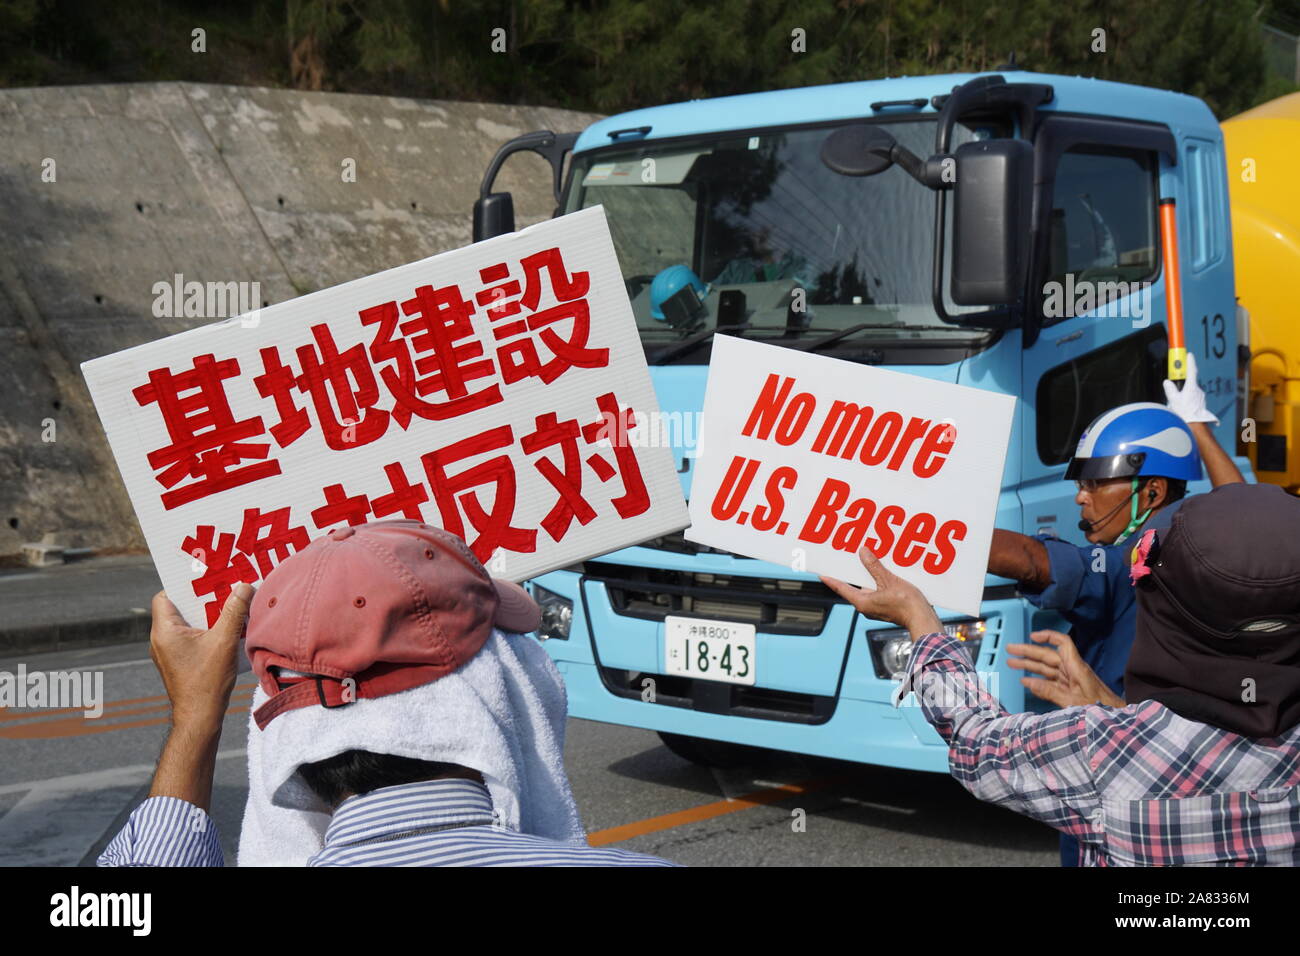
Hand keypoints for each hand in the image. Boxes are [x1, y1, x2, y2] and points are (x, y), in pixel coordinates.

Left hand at [149, 584, 253, 726]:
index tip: (205, 578)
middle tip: (223, 588)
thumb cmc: (207, 682)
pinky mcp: (177, 661)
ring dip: (206, 615)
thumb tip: (244, 586)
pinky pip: (189, 636)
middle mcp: (160, 639)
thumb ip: (234, 611)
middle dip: (201, 598)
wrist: (199, 718)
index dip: (184, 585)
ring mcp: (168, 652)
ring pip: (185, 623)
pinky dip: (205, 630)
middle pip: (178, 607)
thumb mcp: (224, 642)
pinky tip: (225, 631)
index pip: (166, 595)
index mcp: (164, 631)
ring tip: (228, 608)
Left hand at [820, 547, 943, 639]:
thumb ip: (874, 566)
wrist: (922, 618)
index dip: (831, 580)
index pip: (841, 588)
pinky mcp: (885, 607)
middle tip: (846, 560)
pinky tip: (882, 571)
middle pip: (854, 586)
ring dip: (867, 576)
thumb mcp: (889, 580)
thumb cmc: (906, 604)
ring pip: (867, 588)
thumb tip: (863, 552)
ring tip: (866, 561)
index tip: (821, 573)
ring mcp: (875, 608)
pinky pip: (877, 591)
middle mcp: (866, 606)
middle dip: (852, 573)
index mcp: (862, 602)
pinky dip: (877, 581)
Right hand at [1006, 630, 1124, 707]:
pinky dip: (1038, 681)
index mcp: (1076, 668)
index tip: (1032, 636)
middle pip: (1048, 656)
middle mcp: (1073, 670)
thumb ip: (1050, 692)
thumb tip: (1027, 682)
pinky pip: (1052, 682)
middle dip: (1028, 652)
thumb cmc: (1101, 709)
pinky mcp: (1071, 690)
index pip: (1063, 644)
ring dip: (1030, 666)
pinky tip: (1026, 681)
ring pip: (1047, 669)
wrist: (1116, 719)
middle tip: (1010, 650)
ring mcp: (1072, 680)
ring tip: (1012, 663)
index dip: (1047, 637)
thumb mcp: (1073, 703)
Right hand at [1163, 351, 1218, 424]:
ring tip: (1178, 403)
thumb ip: (1170, 389)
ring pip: (1191, 390)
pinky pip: (1193, 397)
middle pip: (1190, 382)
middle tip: (1176, 387)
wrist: (1194, 425)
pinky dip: (1188, 399)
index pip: (1191, 371)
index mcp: (1191, 387)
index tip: (1189, 355)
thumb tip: (1168, 382)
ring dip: (1185, 393)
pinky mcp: (1201, 402)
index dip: (1190, 362)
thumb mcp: (1173, 400)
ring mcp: (1201, 396)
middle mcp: (1198, 390)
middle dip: (1183, 383)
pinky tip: (1183, 407)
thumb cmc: (1184, 413)